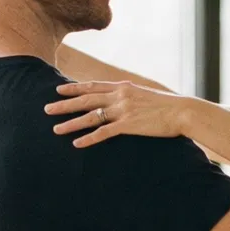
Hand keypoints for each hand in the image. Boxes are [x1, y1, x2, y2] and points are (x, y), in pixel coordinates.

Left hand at [46, 78, 192, 145]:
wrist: (182, 112)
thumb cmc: (167, 106)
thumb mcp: (145, 95)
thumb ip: (130, 96)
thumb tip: (123, 99)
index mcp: (123, 87)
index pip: (93, 86)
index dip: (74, 88)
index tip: (58, 89)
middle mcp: (119, 96)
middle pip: (86, 99)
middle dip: (64, 104)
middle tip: (47, 109)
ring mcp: (123, 110)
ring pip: (90, 116)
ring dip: (71, 123)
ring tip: (55, 128)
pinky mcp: (128, 125)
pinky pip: (103, 132)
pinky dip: (88, 138)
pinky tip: (76, 144)